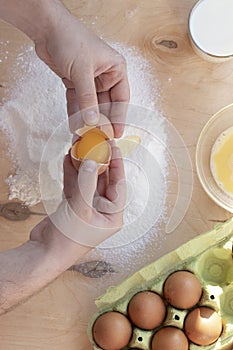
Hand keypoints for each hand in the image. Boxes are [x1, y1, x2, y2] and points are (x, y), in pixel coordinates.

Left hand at [35, 9, 129, 136]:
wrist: (47, 29)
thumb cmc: (71, 38)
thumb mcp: (82, 70)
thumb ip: (87, 98)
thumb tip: (92, 120)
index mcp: (115, 69)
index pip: (121, 99)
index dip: (119, 117)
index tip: (116, 132)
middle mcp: (105, 76)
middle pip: (106, 105)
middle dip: (101, 121)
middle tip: (99, 137)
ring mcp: (90, 81)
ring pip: (91, 106)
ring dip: (87, 120)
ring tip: (85, 134)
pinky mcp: (75, 83)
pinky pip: (77, 103)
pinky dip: (75, 113)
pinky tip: (74, 124)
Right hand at [50, 144, 125, 246]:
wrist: (44, 252)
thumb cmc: (68, 240)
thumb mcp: (81, 210)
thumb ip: (86, 185)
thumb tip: (92, 163)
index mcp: (112, 216)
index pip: (118, 186)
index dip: (117, 166)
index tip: (115, 149)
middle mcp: (102, 210)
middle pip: (103, 181)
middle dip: (99, 162)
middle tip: (97, 145)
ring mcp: (87, 206)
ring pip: (87, 181)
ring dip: (83, 166)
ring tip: (80, 148)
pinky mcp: (73, 205)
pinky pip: (74, 185)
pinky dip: (71, 173)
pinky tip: (68, 160)